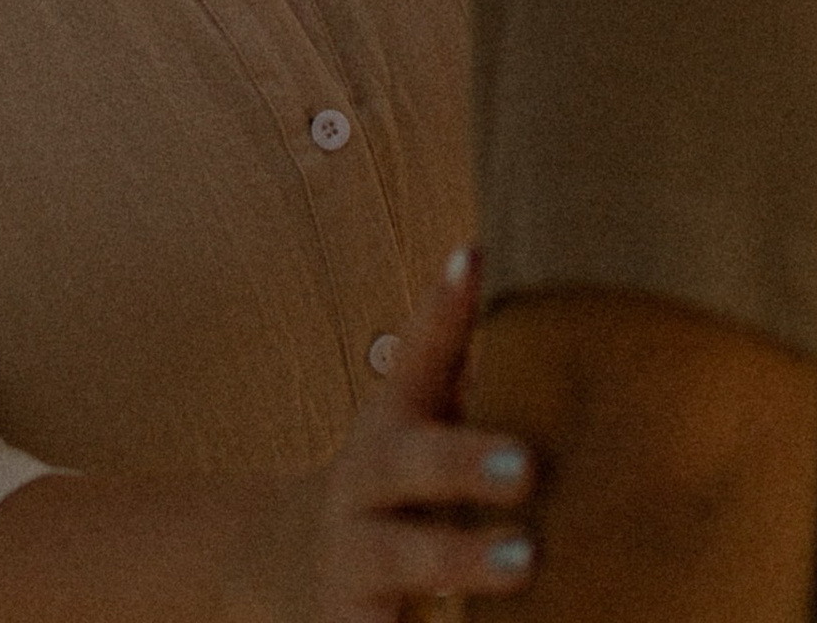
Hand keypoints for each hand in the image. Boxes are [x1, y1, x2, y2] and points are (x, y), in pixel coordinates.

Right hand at [276, 246, 537, 619]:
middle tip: (528, 462)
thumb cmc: (391, 476)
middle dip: (462, 461)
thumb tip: (480, 252)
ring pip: (397, 562)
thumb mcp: (409, 409)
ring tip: (528, 562)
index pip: (410, 357)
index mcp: (385, 427)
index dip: (440, 310)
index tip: (474, 256)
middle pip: (403, 466)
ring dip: (459, 560)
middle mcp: (361, 490)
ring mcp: (351, 564)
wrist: (288, 564)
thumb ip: (445, 342)